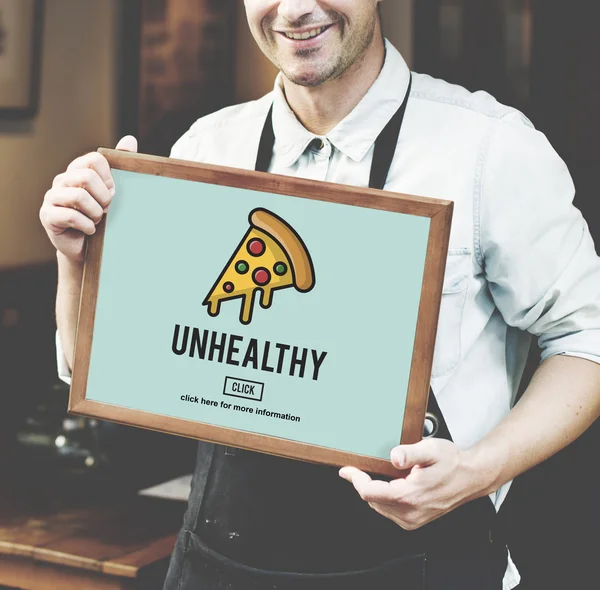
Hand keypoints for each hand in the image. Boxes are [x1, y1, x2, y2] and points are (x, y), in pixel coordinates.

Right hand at [39, 136, 137, 262]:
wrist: (86, 246)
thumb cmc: (100, 216)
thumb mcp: (113, 191)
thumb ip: (120, 163)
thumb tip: (130, 138)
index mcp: (77, 170)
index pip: (95, 160)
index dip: (109, 179)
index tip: (112, 193)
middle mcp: (62, 180)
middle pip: (86, 177)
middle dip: (103, 197)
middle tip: (106, 209)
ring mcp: (52, 197)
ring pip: (79, 197)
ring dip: (96, 213)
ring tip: (97, 220)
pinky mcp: (47, 216)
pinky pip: (71, 217)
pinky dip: (87, 226)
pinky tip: (90, 230)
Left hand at [339, 439, 486, 529]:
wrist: (471, 477)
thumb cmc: (453, 463)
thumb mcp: (431, 449)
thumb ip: (410, 453)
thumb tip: (394, 456)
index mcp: (410, 496)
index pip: (369, 492)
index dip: (355, 479)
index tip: (346, 470)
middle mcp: (410, 512)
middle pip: (372, 500)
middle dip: (364, 483)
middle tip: (362, 467)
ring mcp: (412, 519)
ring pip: (379, 506)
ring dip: (375, 491)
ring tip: (381, 474)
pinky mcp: (414, 521)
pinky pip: (389, 510)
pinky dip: (384, 497)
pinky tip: (392, 485)